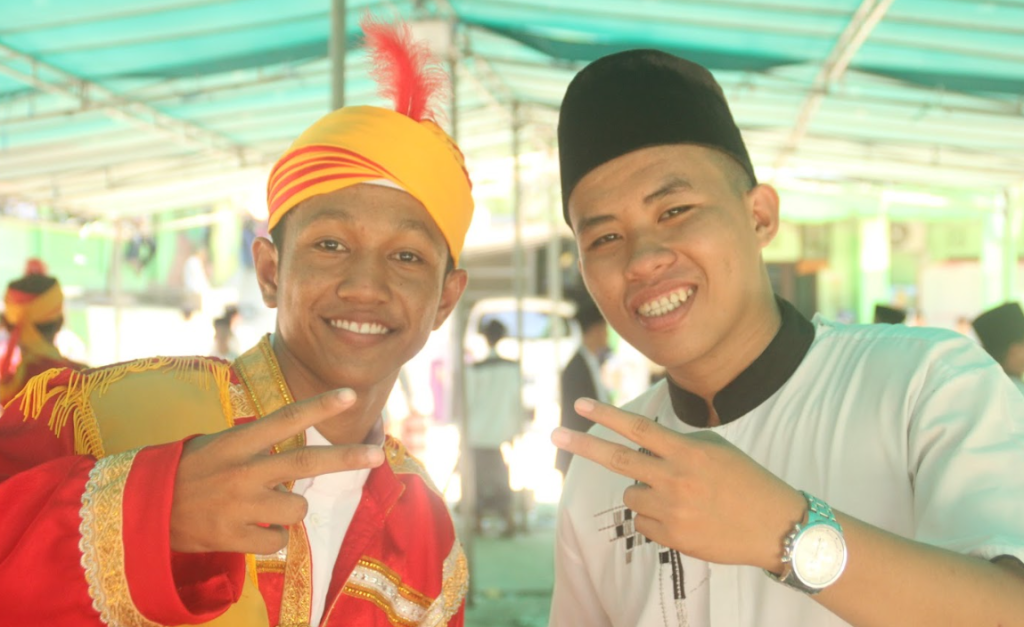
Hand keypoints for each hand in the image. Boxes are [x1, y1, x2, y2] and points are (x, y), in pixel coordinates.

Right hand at [170, 388, 383, 554]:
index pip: (286, 419)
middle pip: (306, 461)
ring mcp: (238, 505)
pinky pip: (278, 540)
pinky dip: (271, 537)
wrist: (141, 511)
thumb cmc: (188, 472)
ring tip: (262, 507)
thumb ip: (258, 445)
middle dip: (346, 458)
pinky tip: (250, 530)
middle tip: (377, 455)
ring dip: (290, 508)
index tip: (351, 395)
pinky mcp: (232, 537)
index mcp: (237, 442)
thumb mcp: (218, 445)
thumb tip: (303, 449)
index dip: (320, 407)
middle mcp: (242, 471)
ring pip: (297, 506)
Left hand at [551, 398, 803, 570]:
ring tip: (679, 497)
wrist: (774, 526)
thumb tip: (643, 446)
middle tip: (555, 435)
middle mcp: (675, 478)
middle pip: (618, 459)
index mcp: (688, 452)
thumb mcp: (716, 450)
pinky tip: (684, 518)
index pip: (638, 429)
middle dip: (583, 446)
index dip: (606, 416)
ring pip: (632, 495)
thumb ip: (678, 446)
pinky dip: (655, 518)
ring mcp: (671, 509)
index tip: (581, 405)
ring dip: (644, 492)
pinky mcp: (671, 537)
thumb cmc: (746, 483)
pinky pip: (644, 522)